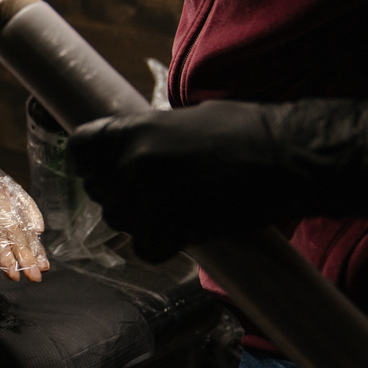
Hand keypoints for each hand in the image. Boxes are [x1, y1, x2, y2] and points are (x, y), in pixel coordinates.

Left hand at [0, 156, 49, 280]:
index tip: (13, 274)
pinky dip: (32, 212)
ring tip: (44, 263)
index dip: (5, 255)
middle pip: (14, 229)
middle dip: (26, 255)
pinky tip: (39, 228)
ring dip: (33, 242)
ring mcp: (1, 187)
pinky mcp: (3, 181)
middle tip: (36, 276)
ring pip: (21, 218)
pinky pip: (22, 197)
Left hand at [69, 98, 367, 259]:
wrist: (287, 157)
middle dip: (123, 196)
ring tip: (178, 211)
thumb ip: (149, 136)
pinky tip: (185, 233)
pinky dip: (162, 246)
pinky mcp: (171, 229)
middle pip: (101, 192)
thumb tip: (129, 151)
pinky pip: (145, 248)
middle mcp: (132, 161)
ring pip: (121, 222)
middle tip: (157, 195)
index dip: (92, 163)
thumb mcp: (185, 119)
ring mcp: (149, 197)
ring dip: (143, 222)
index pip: (80, 149)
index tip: (108, 169)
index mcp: (133, 128)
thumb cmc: (245, 131)